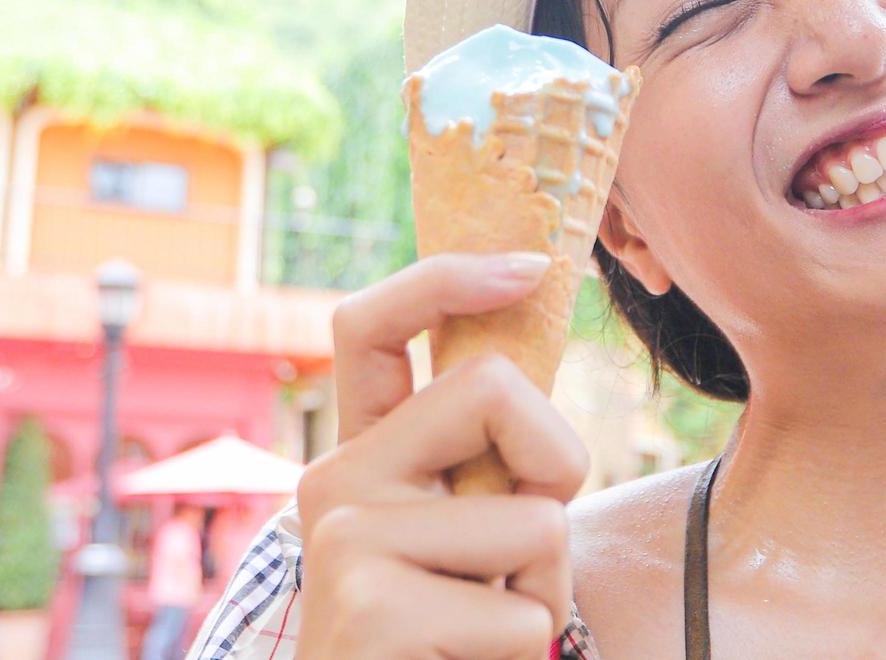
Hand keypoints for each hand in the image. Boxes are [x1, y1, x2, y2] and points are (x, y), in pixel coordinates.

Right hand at [293, 252, 589, 658]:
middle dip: (553, 468)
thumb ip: (480, 470)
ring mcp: (344, 544)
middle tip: (519, 559)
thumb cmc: (446, 648)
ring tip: (482, 636)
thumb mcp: (464, 543)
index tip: (530, 265)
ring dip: (542, 596)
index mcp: (357, 457)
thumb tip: (529, 373)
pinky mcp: (371, 610)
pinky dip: (524, 656)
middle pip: (493, 390)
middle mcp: (332, 484)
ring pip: (535, 520)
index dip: (446, 277)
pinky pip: (525, 614)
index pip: (370, 325)